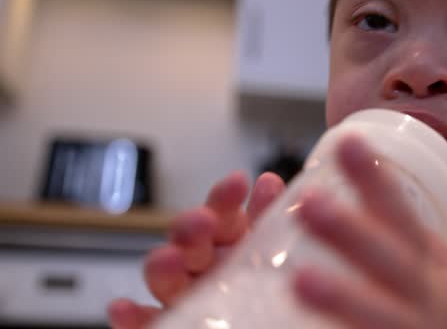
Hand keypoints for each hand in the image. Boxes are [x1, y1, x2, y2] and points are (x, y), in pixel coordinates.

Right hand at [108, 171, 284, 328]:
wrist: (272, 326)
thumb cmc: (270, 284)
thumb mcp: (276, 249)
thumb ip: (269, 219)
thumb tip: (269, 181)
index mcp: (231, 242)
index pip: (222, 213)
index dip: (225, 197)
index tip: (237, 181)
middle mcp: (204, 266)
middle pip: (190, 241)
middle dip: (192, 227)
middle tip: (203, 221)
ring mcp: (185, 297)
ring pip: (165, 279)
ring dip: (162, 265)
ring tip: (170, 258)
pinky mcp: (171, 324)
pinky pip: (148, 323)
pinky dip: (132, 316)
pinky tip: (124, 308)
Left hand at [294, 135, 446, 328]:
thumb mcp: (444, 280)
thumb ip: (413, 246)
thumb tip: (377, 193)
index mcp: (431, 272)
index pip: (403, 219)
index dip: (375, 181)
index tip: (346, 141)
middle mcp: (428, 302)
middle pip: (391, 264)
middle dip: (352, 234)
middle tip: (310, 202)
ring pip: (381, 318)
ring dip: (343, 298)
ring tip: (301, 280)